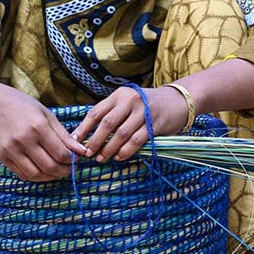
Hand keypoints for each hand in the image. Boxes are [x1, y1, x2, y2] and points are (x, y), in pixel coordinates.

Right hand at [0, 82, 87, 181]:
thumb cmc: (24, 107)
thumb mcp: (47, 115)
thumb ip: (64, 135)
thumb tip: (82, 151)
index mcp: (37, 126)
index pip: (60, 153)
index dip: (72, 160)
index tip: (77, 159)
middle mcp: (23, 140)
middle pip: (50, 166)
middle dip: (64, 171)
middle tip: (70, 169)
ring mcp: (11, 150)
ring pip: (36, 174)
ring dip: (51, 177)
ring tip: (58, 171)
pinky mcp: (3, 157)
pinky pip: (23, 175)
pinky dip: (36, 177)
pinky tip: (44, 172)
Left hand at [73, 85, 190, 162]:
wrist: (178, 100)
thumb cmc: (148, 104)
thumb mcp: (128, 102)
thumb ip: (112, 114)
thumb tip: (88, 134)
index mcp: (119, 95)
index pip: (96, 112)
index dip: (84, 128)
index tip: (74, 141)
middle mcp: (130, 101)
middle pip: (107, 124)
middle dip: (95, 141)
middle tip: (88, 154)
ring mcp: (143, 111)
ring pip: (121, 134)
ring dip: (109, 149)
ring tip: (102, 158)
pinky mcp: (156, 123)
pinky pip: (137, 140)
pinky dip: (126, 151)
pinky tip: (120, 157)